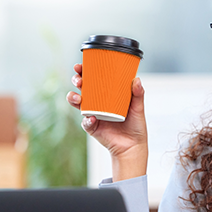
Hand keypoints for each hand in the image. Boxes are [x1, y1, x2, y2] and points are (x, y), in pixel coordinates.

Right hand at [66, 63, 147, 180]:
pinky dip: (87, 120)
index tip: (80, 65)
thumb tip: (137, 79)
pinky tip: (92, 118)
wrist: (133, 146)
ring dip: (73, 98)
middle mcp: (98, 103)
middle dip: (77, 81)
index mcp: (107, 95)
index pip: (94, 79)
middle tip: (78, 79)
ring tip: (78, 98)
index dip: (85, 71)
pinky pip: (86, 122)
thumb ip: (138, 94)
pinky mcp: (92, 127)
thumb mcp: (138, 108)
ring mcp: (93, 114)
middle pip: (83, 88)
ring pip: (78, 103)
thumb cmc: (136, 125)